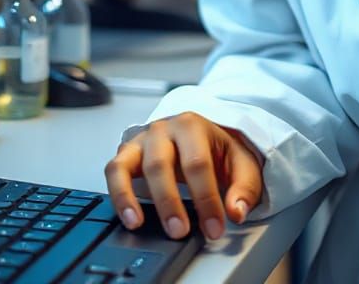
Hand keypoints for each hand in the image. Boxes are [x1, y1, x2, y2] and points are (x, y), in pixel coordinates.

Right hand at [105, 112, 263, 242]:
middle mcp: (165, 129)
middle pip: (161, 164)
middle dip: (170, 201)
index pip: (198, 163)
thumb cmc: (219, 151)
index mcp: (194, 126)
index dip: (206, 199)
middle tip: (180, 231)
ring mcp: (143, 140)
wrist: (202, 135)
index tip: (214, 228)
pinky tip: (128, 217)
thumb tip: (236, 211)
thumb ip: (244, 188)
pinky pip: (114, 170)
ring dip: (132, 196)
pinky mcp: (128, 153)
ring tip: (139, 224)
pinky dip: (117, 194)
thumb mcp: (241, 164)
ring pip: (130, 165)